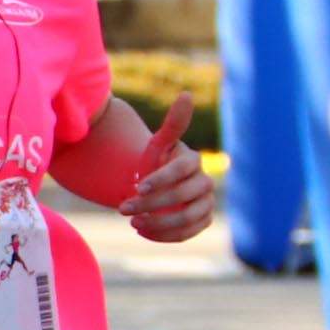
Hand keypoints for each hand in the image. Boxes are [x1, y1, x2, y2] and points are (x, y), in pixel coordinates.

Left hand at [122, 95, 211, 242]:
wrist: (155, 188)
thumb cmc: (155, 164)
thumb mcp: (158, 145)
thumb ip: (173, 124)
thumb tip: (186, 94)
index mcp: (194, 161)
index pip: (182, 169)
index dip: (161, 179)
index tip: (136, 188)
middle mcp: (205, 182)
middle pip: (184, 196)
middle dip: (152, 204)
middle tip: (124, 208)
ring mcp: (206, 204)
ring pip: (188, 218)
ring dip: (159, 224)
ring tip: (133, 223)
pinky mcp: (202, 222)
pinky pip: (187, 234)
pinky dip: (164, 235)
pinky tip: (143, 231)